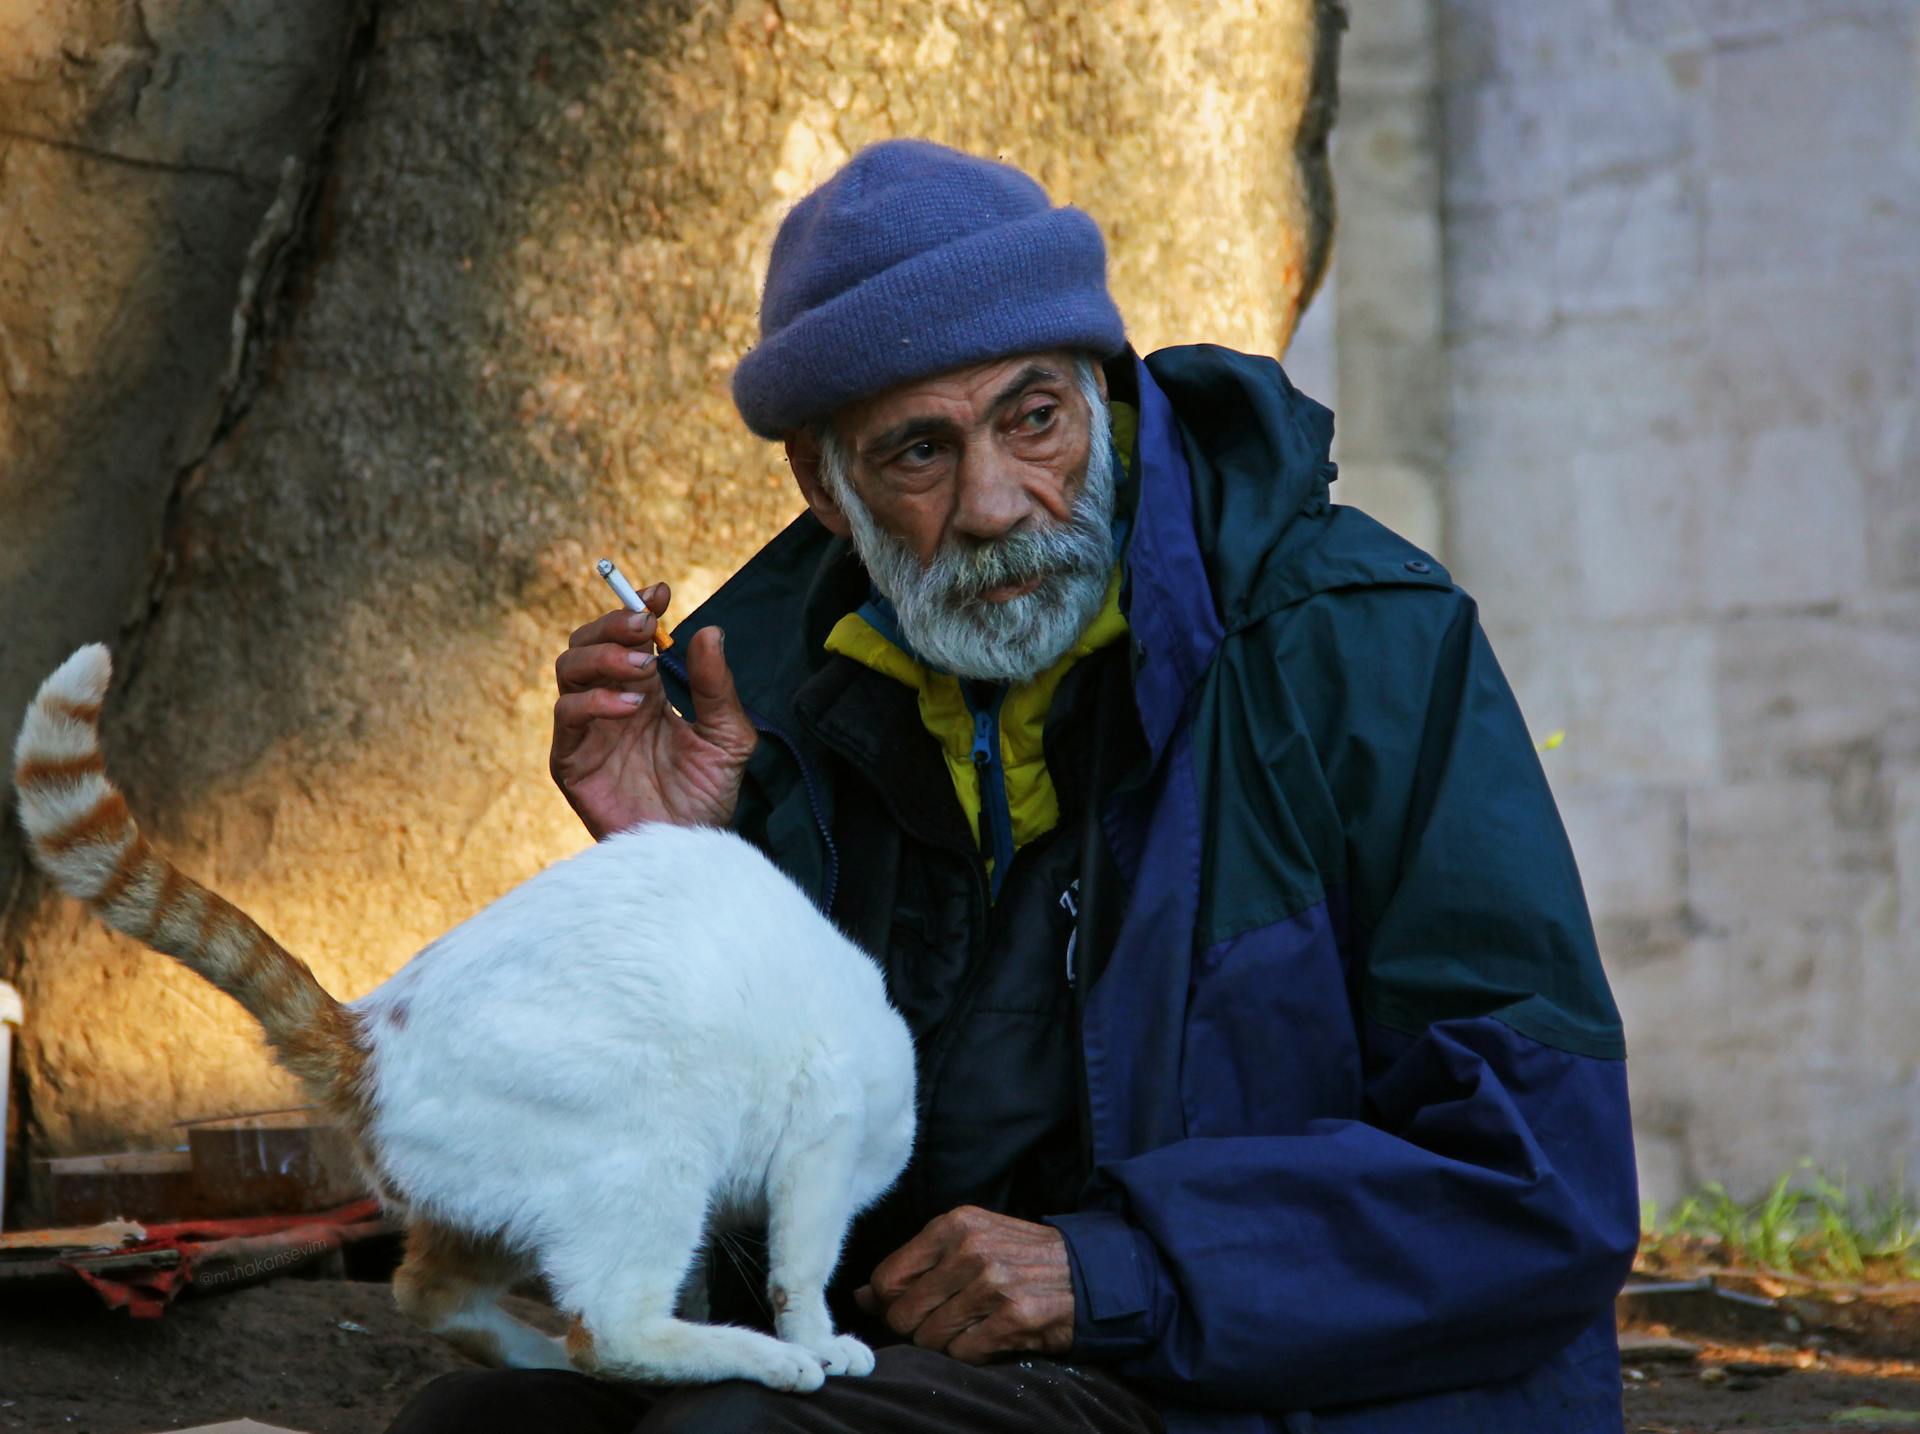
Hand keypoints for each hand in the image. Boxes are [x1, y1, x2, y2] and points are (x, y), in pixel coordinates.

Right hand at [549, 582, 757, 837]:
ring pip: (569, 667)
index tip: (660, 593)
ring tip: (645, 666)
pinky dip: (595, 701)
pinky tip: (632, 707)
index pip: (627, 637)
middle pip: (588, 641)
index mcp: (644, 691)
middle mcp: (610, 703)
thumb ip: (717, 687)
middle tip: (645, 625)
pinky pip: (566, 715)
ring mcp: (587, 730)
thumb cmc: (707, 797)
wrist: (691, 850)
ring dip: (604, 656)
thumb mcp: (728, 737)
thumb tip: (710, 630)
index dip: (637, 608)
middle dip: (613, 624)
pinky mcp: (570, 760)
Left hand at [853, 1206, 1074, 1363]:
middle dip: (917, 1328)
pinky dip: (972, 1352)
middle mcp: (971, 1250)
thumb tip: (862, 1295)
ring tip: (973, 1324)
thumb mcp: (970, 1241)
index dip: (889, 1304)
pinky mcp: (1013, 1317)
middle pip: (903, 1314)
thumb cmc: (1020, 1257)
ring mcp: (993, 1284)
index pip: (888, 1279)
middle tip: (945, 1319)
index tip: (907, 1307)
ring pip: (930, 1338)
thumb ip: (916, 1264)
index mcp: (954, 1225)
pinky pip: (963, 1353)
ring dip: (947, 1342)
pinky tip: (991, 1334)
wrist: (1087, 1271)